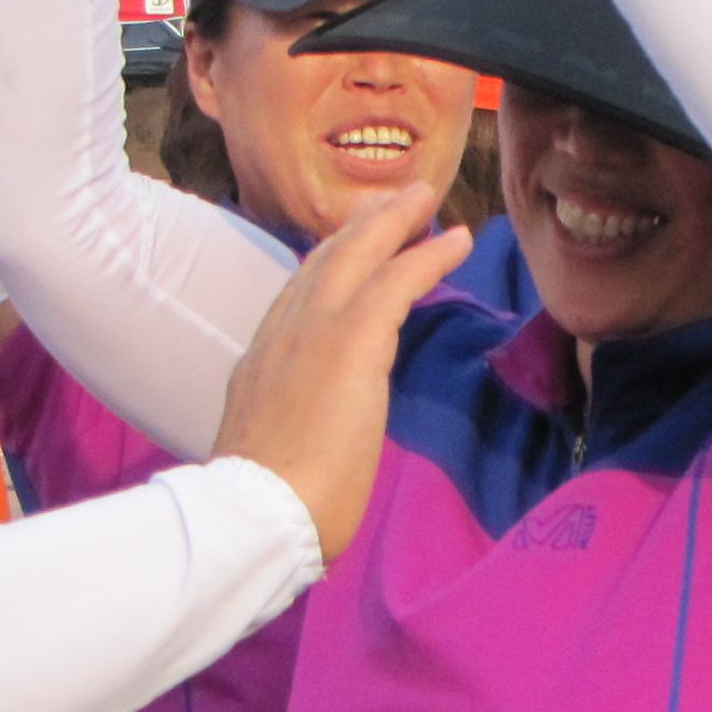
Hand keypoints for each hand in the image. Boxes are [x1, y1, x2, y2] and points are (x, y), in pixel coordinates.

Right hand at [212, 183, 473, 555]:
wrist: (254, 513)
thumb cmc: (264, 506)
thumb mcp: (270, 451)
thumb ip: (289, 429)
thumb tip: (307, 438)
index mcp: (260, 360)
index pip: (297, 296)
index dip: (329, 265)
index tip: (353, 246)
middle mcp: (281, 332)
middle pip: (324, 260)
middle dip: (363, 225)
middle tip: (396, 199)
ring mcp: (313, 331)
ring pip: (358, 256)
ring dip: (396, 222)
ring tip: (427, 198)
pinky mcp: (351, 341)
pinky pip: (396, 281)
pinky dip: (428, 255)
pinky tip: (457, 239)